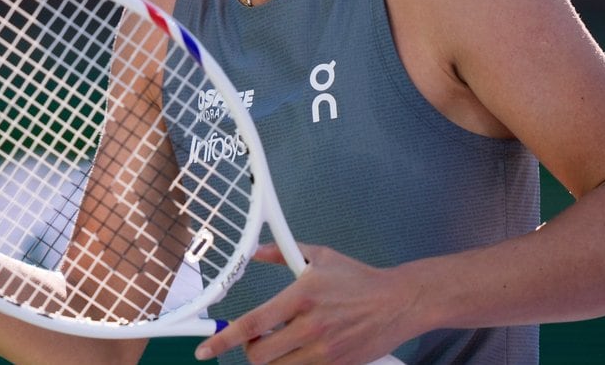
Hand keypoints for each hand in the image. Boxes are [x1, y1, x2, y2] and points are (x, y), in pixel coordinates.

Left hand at [196, 242, 408, 363]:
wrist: (399, 302)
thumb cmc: (359, 279)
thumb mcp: (320, 257)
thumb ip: (283, 253)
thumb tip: (255, 251)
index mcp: (302, 296)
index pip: (254, 323)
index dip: (224, 339)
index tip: (205, 349)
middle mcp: (311, 326)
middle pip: (260, 356)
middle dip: (250, 351)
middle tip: (258, 340)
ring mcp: (324, 350)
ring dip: (272, 360)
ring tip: (282, 344)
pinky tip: (302, 351)